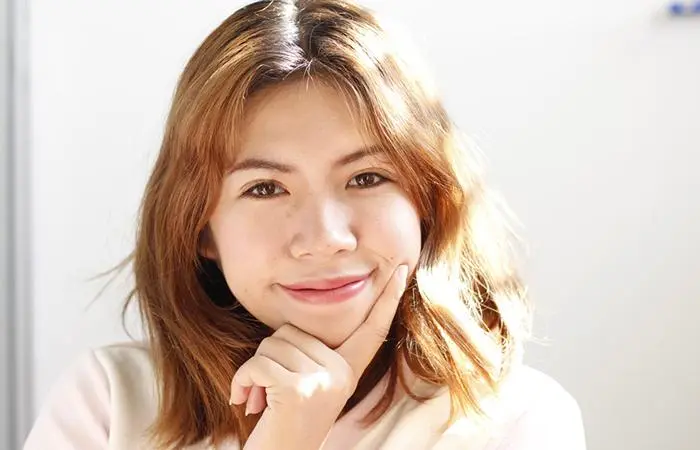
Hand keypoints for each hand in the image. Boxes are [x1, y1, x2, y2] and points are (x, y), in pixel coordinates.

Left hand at [229, 264, 408, 449]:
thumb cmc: (282, 421)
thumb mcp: (304, 382)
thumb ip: (310, 353)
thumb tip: (292, 329)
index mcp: (347, 370)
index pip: (371, 328)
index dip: (388, 298)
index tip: (402, 269)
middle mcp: (343, 374)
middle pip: (291, 330)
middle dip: (269, 357)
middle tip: (272, 391)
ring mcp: (325, 381)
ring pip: (271, 344)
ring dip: (254, 372)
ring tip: (263, 400)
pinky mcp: (302, 390)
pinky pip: (258, 364)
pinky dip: (242, 381)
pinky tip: (248, 402)